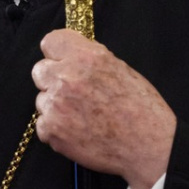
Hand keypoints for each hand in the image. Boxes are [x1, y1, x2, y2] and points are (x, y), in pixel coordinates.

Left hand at [31, 29, 174, 188]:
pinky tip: (79, 131)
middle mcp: (66, 78)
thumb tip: (71, 56)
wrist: (148, 146)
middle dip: (53, 80)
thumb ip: (89, 59)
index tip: (62, 61)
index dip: (57, 54)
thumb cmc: (142, 110)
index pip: (50, 42)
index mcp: (86, 57)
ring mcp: (55, 105)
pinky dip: (57, 129)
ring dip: (56, 106)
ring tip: (83, 116)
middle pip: (40, 70)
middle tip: (75, 94)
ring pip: (42, 99)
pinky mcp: (50, 129)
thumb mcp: (120, 69)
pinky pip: (43, 124)